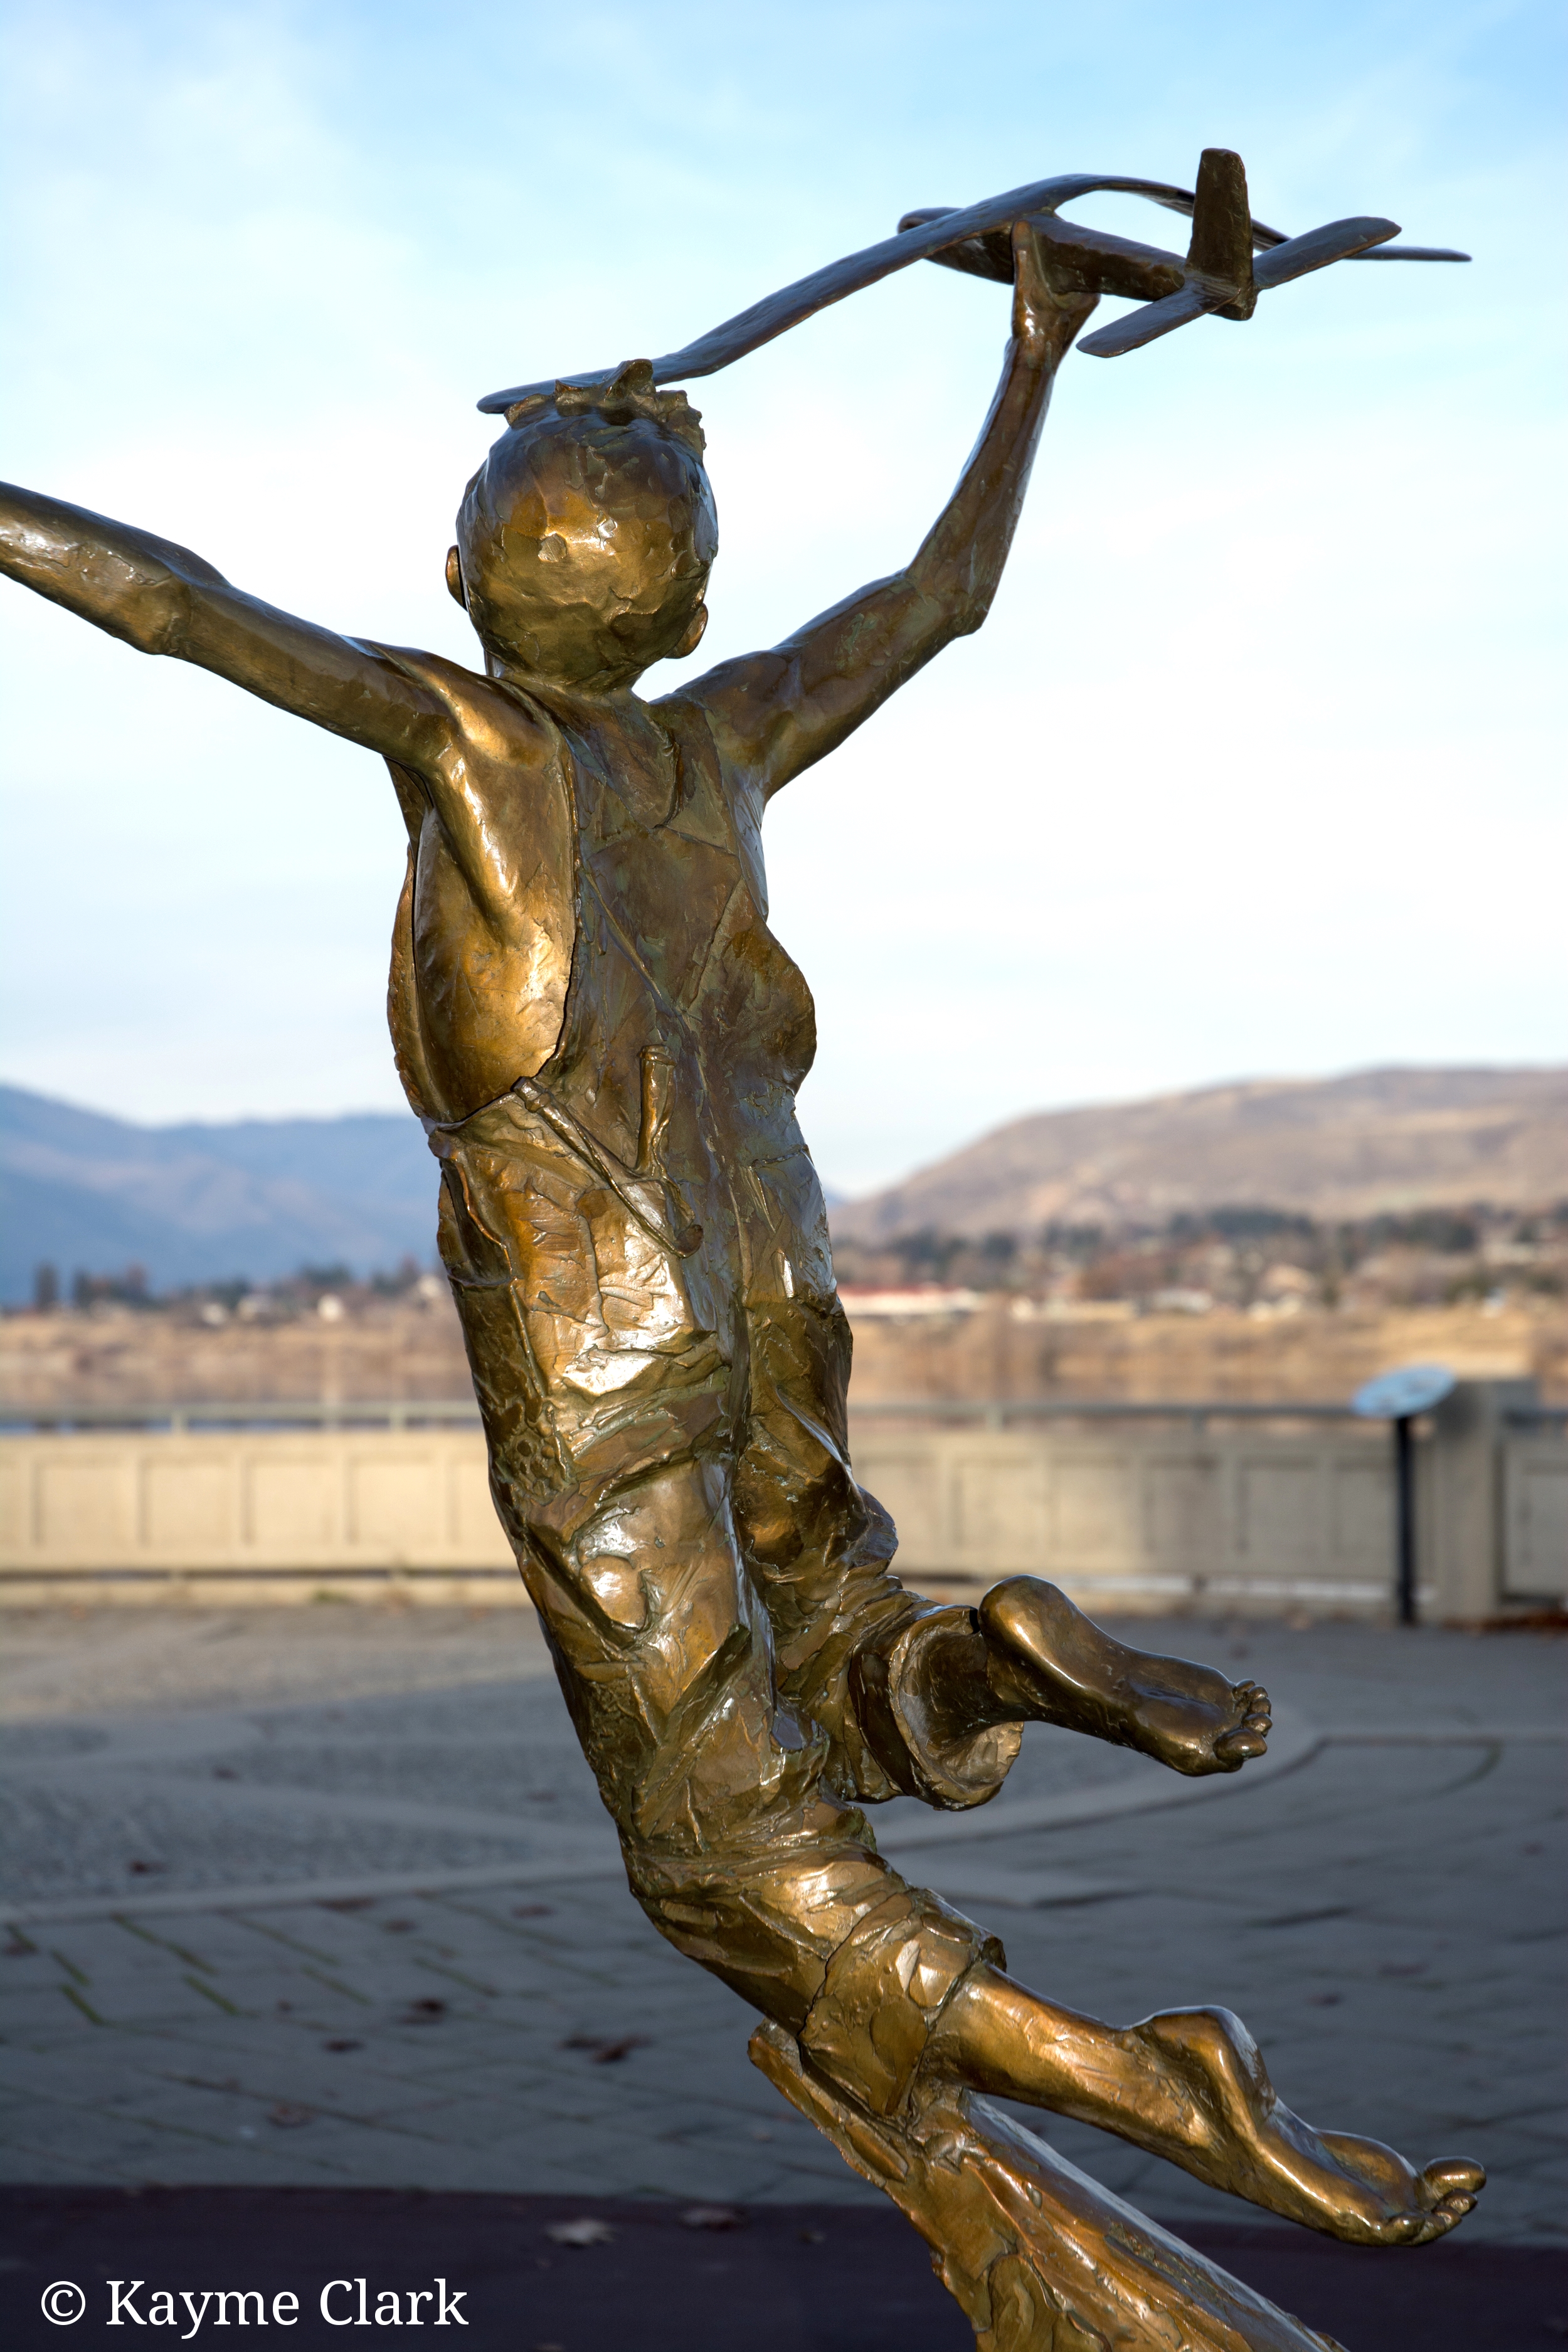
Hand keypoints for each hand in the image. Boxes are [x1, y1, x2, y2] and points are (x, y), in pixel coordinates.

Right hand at [1011, 219, 1097, 366]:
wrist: (1029, 367)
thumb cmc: (1034, 331)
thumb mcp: (1027, 288)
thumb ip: (1025, 257)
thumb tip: (1022, 224)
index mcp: (1090, 290)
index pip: (1078, 254)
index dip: (1061, 237)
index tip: (1047, 220)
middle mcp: (1086, 297)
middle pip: (1068, 263)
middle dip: (1052, 248)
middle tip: (1035, 225)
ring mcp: (1073, 307)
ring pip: (1059, 275)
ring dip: (1044, 262)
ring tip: (1028, 239)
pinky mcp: (1058, 313)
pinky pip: (1051, 286)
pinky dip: (1040, 276)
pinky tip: (1026, 264)